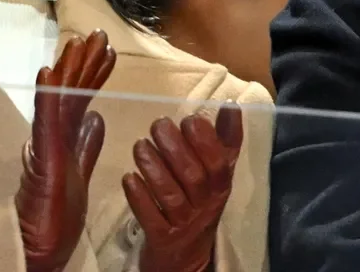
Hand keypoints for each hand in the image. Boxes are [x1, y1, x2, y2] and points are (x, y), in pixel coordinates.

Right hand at [16, 30, 116, 271]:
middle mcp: (54, 134)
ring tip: (77, 42)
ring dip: (68, 68)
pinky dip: (48, 95)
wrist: (41, 242)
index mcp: (65, 137)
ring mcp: (46, 143)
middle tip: (98, 34)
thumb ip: (86, 143)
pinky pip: (44, 120)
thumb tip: (97, 117)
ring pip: (58, 98)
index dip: (95, 74)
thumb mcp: (81, 169)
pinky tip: (49, 72)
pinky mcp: (41, 155)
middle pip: (71, 91)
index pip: (82, 98)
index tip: (108, 50)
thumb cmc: (57, 211)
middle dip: (84, 61)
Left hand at [123, 105, 243, 271]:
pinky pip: (151, 217)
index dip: (205, 141)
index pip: (219, 163)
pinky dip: (139, 197)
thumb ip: (224, 139)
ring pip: (170, 195)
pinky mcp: (162, 238)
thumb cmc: (199, 202)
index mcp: (220, 186)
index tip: (188, 120)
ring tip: (139, 145)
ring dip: (154, 167)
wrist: (185, 254)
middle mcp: (205, 205)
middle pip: (194, 176)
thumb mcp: (216, 174)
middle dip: (175, 147)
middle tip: (158, 125)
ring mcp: (184, 223)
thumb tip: (230, 104)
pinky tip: (128, 177)